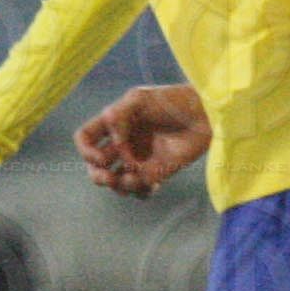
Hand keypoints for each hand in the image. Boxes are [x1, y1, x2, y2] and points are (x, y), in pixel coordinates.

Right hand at [74, 84, 209, 197]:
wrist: (203, 114)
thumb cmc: (173, 100)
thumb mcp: (139, 99)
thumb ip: (118, 117)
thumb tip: (114, 144)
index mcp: (114, 124)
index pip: (86, 139)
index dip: (86, 151)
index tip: (101, 156)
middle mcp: (124, 143)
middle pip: (95, 168)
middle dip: (98, 176)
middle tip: (110, 178)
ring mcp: (140, 159)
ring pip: (116, 182)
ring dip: (120, 186)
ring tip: (135, 180)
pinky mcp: (158, 172)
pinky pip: (140, 190)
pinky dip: (140, 191)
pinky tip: (151, 185)